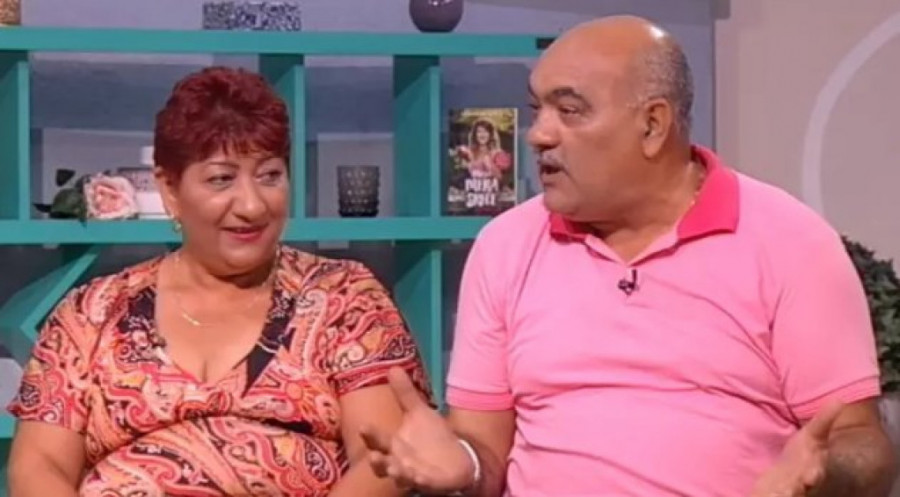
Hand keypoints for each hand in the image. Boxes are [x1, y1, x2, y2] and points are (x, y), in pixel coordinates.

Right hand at [360, 368, 475, 493]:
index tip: (363, 426)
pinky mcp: (430, 484)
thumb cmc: (431, 437)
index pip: (377, 441)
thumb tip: (393, 367)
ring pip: (400, 478)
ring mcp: (413, 476)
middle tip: (374, 456)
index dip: (369, 435)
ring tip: (395, 469)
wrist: (457, 459)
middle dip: (378, 462)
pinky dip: (420, 482)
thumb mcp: (419, 412)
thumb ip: (405, 394)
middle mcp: (399, 463)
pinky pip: (423, 486)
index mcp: (394, 445)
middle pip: (383, 464)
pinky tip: (420, 478)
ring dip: (397, 474)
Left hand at [751, 402, 843, 496]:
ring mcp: (786, 490)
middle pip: (798, 490)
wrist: (792, 472)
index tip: (810, 477)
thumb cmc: (805, 453)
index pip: (814, 474)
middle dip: (792, 491)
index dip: (813, 476)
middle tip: (786, 493)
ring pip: (784, 494)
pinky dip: (764, 496)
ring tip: (771, 495)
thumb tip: (840, 399)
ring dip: (777, 495)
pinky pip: (766, 496)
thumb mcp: (814, 434)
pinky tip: (755, 496)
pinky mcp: (771, 493)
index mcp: (812, 469)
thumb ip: (825, 419)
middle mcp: (800, 483)